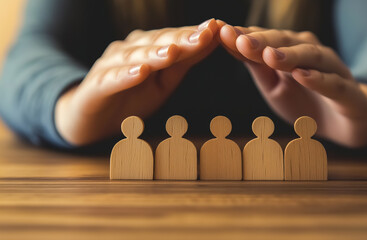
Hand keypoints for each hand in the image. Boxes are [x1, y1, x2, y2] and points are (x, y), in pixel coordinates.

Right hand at [55, 19, 218, 145]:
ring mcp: (111, 66)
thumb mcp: (164, 82)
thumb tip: (212, 41)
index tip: (218, 28)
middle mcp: (129, 51)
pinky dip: (127, 75)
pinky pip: (112, 79)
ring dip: (155, 53)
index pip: (174, 39)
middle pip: (157, 43)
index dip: (195, 34)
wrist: (93, 118)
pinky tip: (141, 72)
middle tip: (205, 34)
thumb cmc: (131, 96)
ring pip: (135, 57)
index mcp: (147, 48)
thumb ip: (184, 62)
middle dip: (182, 38)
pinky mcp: (96, 86)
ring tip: (174, 51)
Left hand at [218, 21, 366, 147]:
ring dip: (289, 55)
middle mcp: (310, 54)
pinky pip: (333, 83)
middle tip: (240, 40)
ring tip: (269, 56)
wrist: (344, 123)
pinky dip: (318, 79)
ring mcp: (331, 70)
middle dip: (262, 41)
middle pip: (285, 42)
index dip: (243, 36)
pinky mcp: (347, 91)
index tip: (221, 31)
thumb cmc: (304, 101)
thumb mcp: (274, 86)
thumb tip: (230, 44)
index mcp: (290, 51)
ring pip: (311, 57)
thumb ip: (257, 67)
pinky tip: (302, 76)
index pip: (264, 40)